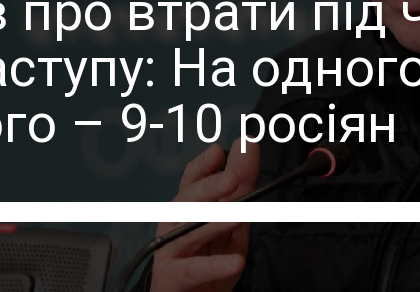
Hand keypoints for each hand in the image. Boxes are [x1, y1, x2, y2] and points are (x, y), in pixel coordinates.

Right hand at [149, 138, 259, 291]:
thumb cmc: (209, 256)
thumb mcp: (233, 218)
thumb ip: (242, 183)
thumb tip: (248, 144)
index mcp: (188, 207)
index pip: (191, 179)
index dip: (203, 165)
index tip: (218, 152)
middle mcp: (175, 224)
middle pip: (187, 201)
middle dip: (209, 187)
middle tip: (233, 179)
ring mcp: (171, 249)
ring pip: (189, 232)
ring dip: (215, 222)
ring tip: (239, 216)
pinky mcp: (174, 276)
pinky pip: (194, 269)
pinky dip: (215, 266)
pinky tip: (236, 262)